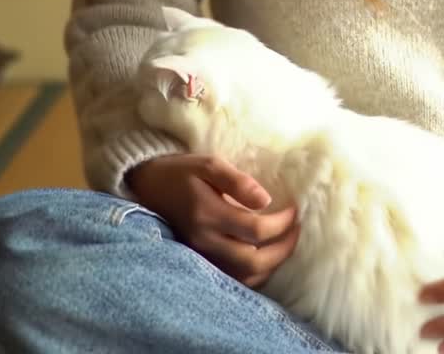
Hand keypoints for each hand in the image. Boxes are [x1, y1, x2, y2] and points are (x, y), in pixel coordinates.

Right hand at [127, 153, 298, 287]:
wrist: (146, 187)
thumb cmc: (182, 172)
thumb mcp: (209, 165)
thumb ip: (238, 181)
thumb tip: (266, 200)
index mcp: (207, 214)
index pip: (256, 230)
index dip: (282, 223)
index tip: (295, 210)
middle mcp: (204, 241)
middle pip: (253, 260)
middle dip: (283, 249)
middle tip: (297, 231)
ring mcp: (200, 256)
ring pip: (244, 275)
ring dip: (271, 264)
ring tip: (285, 243)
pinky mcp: (199, 262)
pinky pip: (232, 278)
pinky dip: (254, 273)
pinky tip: (265, 257)